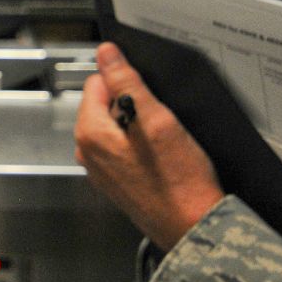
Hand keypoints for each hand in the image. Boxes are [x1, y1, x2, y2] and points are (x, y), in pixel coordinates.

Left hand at [73, 41, 224, 250]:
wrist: (194, 228)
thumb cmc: (179, 182)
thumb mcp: (157, 121)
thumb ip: (127, 83)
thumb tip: (107, 54)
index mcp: (90, 133)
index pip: (98, 81)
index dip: (126, 82)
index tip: (150, 95)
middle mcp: (87, 152)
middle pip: (106, 104)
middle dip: (133, 104)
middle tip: (162, 122)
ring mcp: (101, 169)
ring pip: (118, 126)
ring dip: (139, 125)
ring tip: (164, 142)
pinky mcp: (117, 181)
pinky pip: (125, 148)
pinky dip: (142, 145)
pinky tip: (162, 158)